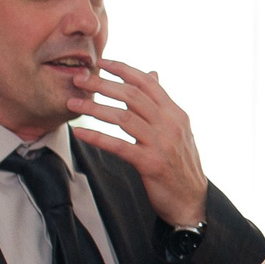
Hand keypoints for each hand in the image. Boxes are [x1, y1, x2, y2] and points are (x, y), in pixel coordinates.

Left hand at [70, 59, 211, 227]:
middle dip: (102, 85)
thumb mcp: (178, 129)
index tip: (101, 63)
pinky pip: (119, 146)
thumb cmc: (180, 164)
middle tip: (79, 80)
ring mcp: (161, 144)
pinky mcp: (151, 164)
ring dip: (94, 108)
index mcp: (175, 114)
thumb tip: (152, 74)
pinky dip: (97, 137)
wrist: (191, 200)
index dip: (123, 70)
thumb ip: (162, 103)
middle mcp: (170, 125)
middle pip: (132, 96)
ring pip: (123, 118)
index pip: (147, 83)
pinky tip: (80, 133)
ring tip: (73, 103)